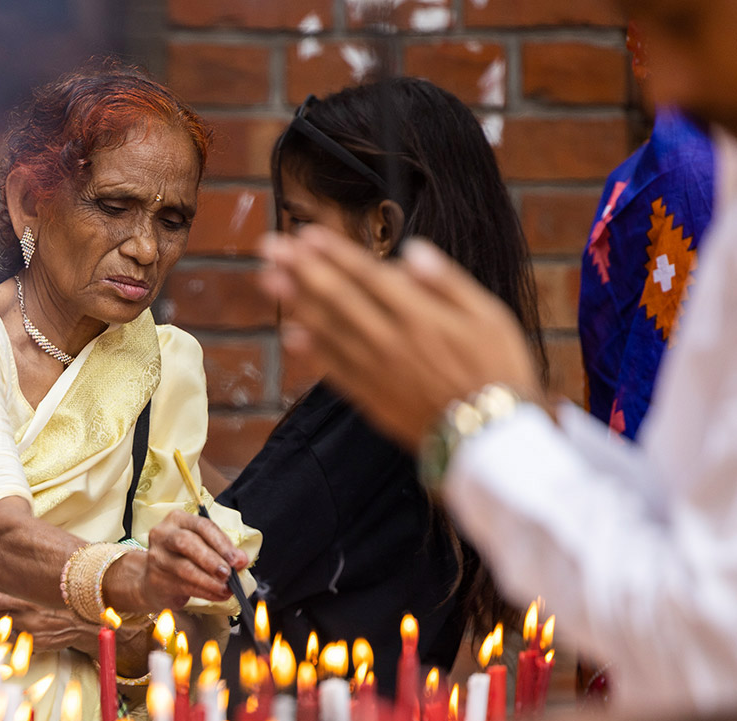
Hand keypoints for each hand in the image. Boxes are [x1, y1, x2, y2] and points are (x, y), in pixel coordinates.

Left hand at [0, 558, 97, 652]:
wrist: (93, 622)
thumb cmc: (71, 597)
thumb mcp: (49, 577)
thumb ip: (30, 572)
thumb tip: (5, 557)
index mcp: (28, 585)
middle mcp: (26, 605)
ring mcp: (28, 626)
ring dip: (2, 617)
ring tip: (16, 614)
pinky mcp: (32, 642)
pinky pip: (13, 638)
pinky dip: (16, 633)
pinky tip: (29, 628)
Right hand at [108, 511, 247, 612]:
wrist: (155, 579)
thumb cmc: (183, 557)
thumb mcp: (202, 546)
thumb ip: (222, 550)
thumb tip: (241, 560)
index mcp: (178, 519)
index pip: (202, 526)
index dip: (221, 542)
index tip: (237, 559)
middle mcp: (163, 534)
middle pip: (187, 543)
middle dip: (211, 560)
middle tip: (228, 574)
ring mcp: (157, 557)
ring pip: (185, 568)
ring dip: (210, 581)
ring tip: (225, 589)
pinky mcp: (156, 579)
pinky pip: (184, 586)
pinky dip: (205, 592)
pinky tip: (217, 595)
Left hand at [260, 226, 541, 449]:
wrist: (492, 438)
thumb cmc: (500, 371)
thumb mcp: (491, 317)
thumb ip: (448, 283)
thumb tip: (411, 251)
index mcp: (421, 317)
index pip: (368, 276)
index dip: (335, 253)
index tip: (306, 233)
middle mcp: (391, 341)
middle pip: (338, 299)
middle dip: (301, 270)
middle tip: (269, 247)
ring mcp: (377, 372)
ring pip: (329, 332)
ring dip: (296, 304)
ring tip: (268, 279)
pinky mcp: (371, 399)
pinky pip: (334, 371)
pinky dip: (312, 352)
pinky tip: (290, 335)